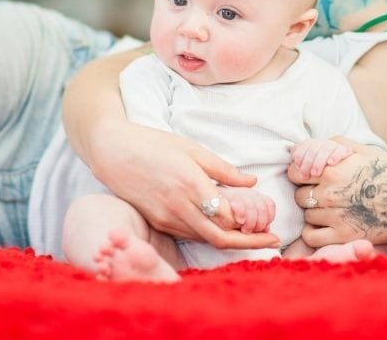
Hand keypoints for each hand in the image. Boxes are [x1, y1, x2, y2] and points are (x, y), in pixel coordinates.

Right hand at [91, 121, 279, 249]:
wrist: (114, 152)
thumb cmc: (156, 145)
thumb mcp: (193, 150)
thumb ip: (223, 169)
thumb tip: (251, 182)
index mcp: (192, 185)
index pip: (227, 217)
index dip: (250, 224)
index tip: (269, 222)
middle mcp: (179, 207)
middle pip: (219, 237)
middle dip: (248, 242)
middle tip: (272, 241)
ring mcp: (166, 218)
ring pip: (204, 238)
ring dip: (230, 240)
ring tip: (254, 233)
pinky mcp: (157, 222)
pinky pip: (189, 233)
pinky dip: (209, 233)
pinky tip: (224, 226)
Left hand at [288, 137, 386, 248]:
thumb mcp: (363, 150)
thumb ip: (335, 144)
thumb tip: (314, 146)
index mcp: (332, 169)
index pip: (295, 172)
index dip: (300, 174)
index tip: (310, 177)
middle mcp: (330, 192)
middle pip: (299, 195)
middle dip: (308, 193)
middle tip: (323, 194)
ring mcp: (335, 216)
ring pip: (307, 216)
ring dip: (314, 213)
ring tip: (332, 209)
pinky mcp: (343, 236)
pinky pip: (311, 237)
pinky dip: (314, 233)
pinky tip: (326, 227)